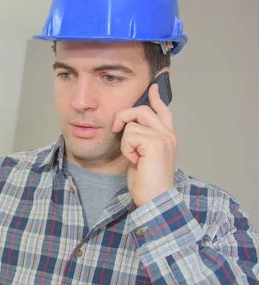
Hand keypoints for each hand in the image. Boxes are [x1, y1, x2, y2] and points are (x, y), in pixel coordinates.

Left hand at [112, 85, 177, 206]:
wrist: (155, 199)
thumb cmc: (147, 182)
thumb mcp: (142, 156)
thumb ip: (141, 140)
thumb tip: (128, 127)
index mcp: (167, 137)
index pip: (163, 110)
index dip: (156, 97)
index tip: (154, 85)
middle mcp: (168, 134)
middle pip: (142, 110)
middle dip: (124, 117)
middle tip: (116, 130)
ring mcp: (163, 137)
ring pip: (132, 123)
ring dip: (126, 142)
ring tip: (135, 158)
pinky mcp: (155, 142)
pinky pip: (129, 135)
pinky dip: (127, 149)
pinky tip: (136, 162)